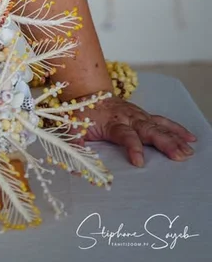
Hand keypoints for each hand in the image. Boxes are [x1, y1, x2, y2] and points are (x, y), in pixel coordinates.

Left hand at [73, 96, 196, 166]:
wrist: (87, 92)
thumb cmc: (81, 114)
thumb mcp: (72, 129)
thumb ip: (75, 147)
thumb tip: (75, 168)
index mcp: (112, 123)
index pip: (125, 135)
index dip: (133, 147)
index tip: (139, 162)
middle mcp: (128, 118)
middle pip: (148, 130)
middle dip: (164, 143)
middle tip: (178, 156)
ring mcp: (138, 116)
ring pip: (158, 126)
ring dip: (174, 138)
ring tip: (187, 152)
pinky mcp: (143, 116)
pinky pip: (162, 121)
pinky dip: (176, 129)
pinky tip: (190, 138)